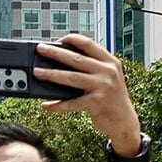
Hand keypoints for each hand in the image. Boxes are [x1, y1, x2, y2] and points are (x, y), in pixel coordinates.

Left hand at [35, 34, 141, 151]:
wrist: (124, 122)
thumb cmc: (112, 99)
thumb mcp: (108, 78)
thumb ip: (93, 68)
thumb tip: (64, 62)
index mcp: (110, 62)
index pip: (89, 44)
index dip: (72, 40)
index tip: (58, 39)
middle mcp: (107, 72)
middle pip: (76, 59)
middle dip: (55, 53)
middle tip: (40, 49)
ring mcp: (102, 87)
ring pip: (72, 78)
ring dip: (52, 75)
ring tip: (37, 72)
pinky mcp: (96, 103)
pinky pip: (72, 103)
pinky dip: (57, 105)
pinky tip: (46, 105)